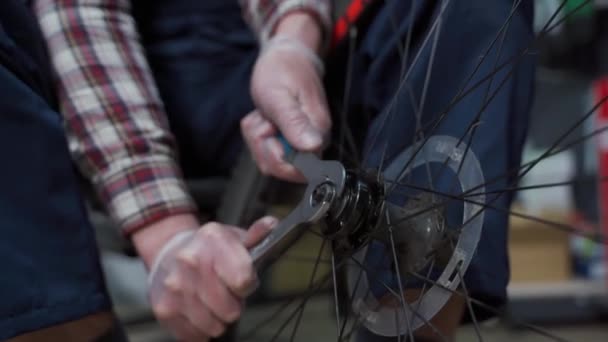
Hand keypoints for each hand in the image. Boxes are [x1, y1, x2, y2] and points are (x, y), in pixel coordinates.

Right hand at [133, 215, 276, 340]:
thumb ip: (256, 235)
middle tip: (226, 293)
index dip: (247, 284)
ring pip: (215, 326)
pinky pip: (196, 335)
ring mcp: (175, 287)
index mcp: (212, 239)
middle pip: (231, 310)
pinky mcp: (164, 309)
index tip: (242, 280)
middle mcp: (190, 261)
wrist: (166, 253)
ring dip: (217, 319)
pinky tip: (198, 310)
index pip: (243, 279)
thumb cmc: (207, 249)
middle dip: (233, 305)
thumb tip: (272, 224)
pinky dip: (200, 328)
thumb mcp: (232, 237)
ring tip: (212, 301)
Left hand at [242, 13, 330, 181]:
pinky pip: (264, 152)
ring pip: (269, 161)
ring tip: (265, 115)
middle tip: (266, 119)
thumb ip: (295, 123)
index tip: (271, 130)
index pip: (299, 171)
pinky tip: (264, 117)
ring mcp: (301, 144)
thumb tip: (312, 147)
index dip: (277, 156)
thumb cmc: (283, 72)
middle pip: (280, 169)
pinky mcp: (289, 143)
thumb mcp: (280, 96)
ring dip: (257, 138)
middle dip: (262, 145)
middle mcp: (313, 143)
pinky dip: (256, 134)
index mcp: (317, 133)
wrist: (286, 58)